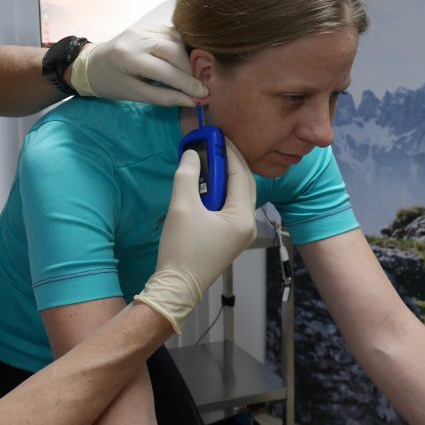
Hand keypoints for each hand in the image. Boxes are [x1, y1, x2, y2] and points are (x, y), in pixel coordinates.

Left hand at [68, 25, 207, 106]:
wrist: (92, 64)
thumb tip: (192, 101)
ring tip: (191, 75)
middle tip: (199, 85)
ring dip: (188, 57)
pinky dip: (181, 47)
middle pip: (175, 50)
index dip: (187, 83)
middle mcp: (137, 37)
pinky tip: (183, 60)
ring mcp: (143, 28)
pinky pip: (172, 33)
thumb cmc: (110, 83)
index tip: (203, 94)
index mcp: (129, 57)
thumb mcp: (134, 94)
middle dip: (190, 70)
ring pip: (176, 39)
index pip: (166, 70)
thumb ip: (163, 97)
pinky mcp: (147, 25)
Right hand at [133, 138, 256, 332]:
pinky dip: (220, 192)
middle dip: (229, 163)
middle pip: (244, 184)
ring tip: (207, 161)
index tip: (215, 136)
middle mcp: (247, 224)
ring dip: (224, 178)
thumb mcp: (181, 206)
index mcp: (242, 217)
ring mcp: (240, 233)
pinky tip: (204, 185)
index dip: (228, 152)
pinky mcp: (230, 238)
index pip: (240, 174)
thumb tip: (191, 154)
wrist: (176, 288)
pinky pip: (231, 207)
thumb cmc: (181, 249)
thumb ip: (187, 175)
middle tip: (213, 145)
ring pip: (238, 195)